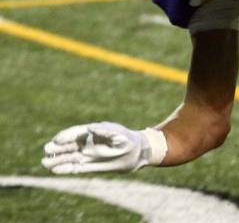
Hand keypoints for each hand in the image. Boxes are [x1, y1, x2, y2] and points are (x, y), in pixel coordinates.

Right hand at [41, 122, 166, 173]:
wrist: (135, 153)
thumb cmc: (128, 140)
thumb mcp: (119, 134)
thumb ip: (105, 130)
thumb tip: (90, 127)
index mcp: (93, 132)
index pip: (76, 133)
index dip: (66, 135)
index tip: (58, 139)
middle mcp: (87, 143)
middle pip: (68, 145)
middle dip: (57, 147)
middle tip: (47, 149)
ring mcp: (86, 154)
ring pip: (68, 156)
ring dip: (56, 159)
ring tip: (44, 162)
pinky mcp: (88, 165)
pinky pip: (73, 167)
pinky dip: (64, 168)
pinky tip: (54, 170)